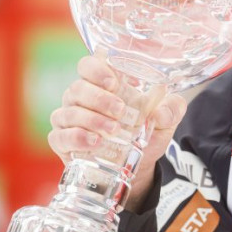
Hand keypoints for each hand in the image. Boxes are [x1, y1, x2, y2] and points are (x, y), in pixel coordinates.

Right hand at [48, 54, 186, 211]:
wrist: (137, 166)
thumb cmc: (146, 133)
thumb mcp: (165, 120)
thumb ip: (172, 110)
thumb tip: (161, 112)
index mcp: (102, 85)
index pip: (88, 65)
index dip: (96, 69)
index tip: (114, 83)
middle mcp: (81, 98)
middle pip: (78, 88)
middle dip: (99, 98)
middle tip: (120, 111)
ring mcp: (69, 119)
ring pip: (68, 112)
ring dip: (91, 120)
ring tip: (112, 130)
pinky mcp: (63, 142)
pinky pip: (59, 136)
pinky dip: (76, 138)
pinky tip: (94, 142)